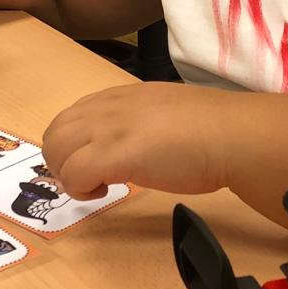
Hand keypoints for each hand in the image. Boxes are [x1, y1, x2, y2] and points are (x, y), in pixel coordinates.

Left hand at [42, 83, 242, 198]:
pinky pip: (74, 174)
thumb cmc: (212, 129)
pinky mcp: (115, 154)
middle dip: (63, 162)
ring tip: (97, 186)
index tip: (94, 163)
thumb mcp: (165, 114)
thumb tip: (134, 144)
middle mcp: (108, 108)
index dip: (75, 145)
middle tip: (90, 181)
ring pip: (56, 152)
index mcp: (120, 97)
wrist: (232, 135)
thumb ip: (141, 123)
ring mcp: (109, 129)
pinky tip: (107, 191)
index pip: (72, 116)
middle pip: (54, 133)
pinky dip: (81, 189)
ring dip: (69, 176)